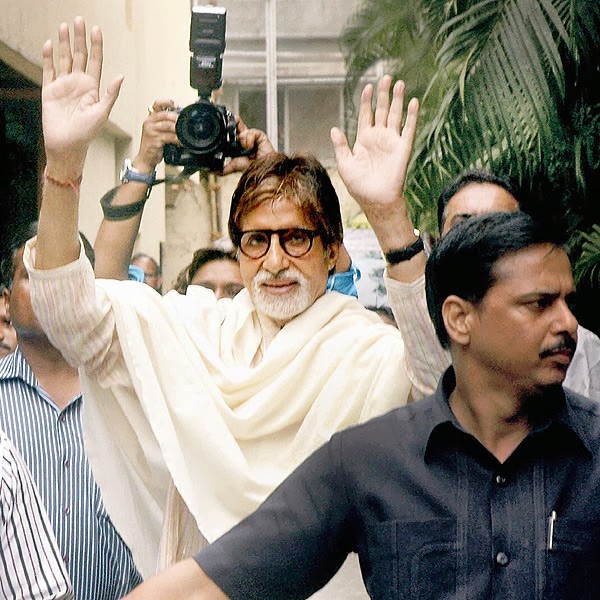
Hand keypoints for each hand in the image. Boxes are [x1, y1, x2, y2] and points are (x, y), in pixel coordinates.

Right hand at [42, 17, 122, 178]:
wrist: (67, 146)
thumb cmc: (87, 133)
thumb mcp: (102, 113)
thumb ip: (111, 94)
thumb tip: (120, 76)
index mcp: (93, 88)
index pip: (95, 61)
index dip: (96, 46)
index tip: (97, 30)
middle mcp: (78, 84)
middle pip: (79, 56)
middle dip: (80, 38)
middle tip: (79, 20)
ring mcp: (63, 86)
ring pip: (64, 59)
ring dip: (65, 43)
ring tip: (65, 26)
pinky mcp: (49, 91)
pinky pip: (48, 70)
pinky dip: (49, 57)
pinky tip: (50, 44)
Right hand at [133, 100, 178, 172]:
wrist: (146, 158)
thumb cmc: (153, 145)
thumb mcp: (157, 131)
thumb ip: (165, 124)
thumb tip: (180, 119)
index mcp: (150, 118)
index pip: (156, 104)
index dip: (166, 102)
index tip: (175, 104)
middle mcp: (149, 123)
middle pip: (165, 114)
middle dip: (176, 117)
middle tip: (185, 121)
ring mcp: (151, 131)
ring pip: (168, 125)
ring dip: (178, 129)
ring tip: (185, 133)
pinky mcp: (154, 140)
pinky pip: (169, 138)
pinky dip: (177, 140)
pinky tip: (181, 142)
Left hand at [221, 116, 275, 174]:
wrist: (261, 170)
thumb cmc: (251, 168)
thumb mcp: (233, 167)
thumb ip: (222, 168)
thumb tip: (211, 170)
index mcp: (238, 145)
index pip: (231, 132)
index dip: (228, 127)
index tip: (224, 122)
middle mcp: (245, 139)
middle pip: (237, 125)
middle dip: (234, 124)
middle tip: (231, 124)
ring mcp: (252, 137)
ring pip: (243, 130)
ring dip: (243, 140)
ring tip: (247, 149)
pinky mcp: (259, 136)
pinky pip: (251, 132)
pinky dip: (250, 140)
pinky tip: (252, 147)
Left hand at [330, 76, 418, 218]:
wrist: (376, 199)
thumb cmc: (359, 185)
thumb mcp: (345, 164)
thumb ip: (340, 146)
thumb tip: (333, 129)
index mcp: (363, 140)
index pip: (366, 115)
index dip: (367, 101)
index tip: (368, 86)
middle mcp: (378, 137)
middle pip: (381, 110)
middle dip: (383, 94)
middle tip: (386, 77)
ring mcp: (391, 141)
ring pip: (395, 115)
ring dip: (397, 100)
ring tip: (399, 83)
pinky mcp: (403, 148)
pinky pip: (408, 129)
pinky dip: (411, 116)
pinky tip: (413, 102)